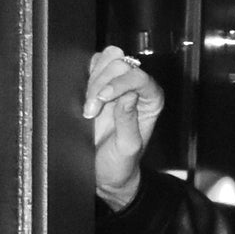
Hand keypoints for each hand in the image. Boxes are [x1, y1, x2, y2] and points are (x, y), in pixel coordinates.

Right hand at [85, 45, 162, 207]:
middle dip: (102, 85)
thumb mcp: (127, 148)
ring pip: (107, 60)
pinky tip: (84, 99)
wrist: (104, 173)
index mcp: (151, 101)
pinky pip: (94, 66)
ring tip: (88, 108)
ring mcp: (117, 84)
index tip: (102, 97)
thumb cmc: (120, 164)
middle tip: (91, 111)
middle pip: (121, 64)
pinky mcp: (99, 84)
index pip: (140, 77)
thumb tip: (128, 95)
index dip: (120, 82)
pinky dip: (86, 76)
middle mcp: (137, 89)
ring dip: (93, 81)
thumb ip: (128, 122)